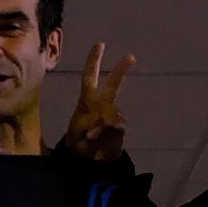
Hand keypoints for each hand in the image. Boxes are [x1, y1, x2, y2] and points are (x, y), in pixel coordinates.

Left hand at [57, 42, 135, 161]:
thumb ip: (92, 126)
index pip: (90, 78)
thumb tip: (110, 123)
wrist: (86, 162)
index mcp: (86, 102)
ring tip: (90, 139)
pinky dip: (107, 133)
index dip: (94, 62)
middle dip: (121, 71)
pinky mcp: (119, 129)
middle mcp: (101, 106)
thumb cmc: (77, 144)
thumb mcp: (76, 136)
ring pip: (112, 114)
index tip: (100, 45)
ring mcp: (112, 116)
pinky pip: (117, 127)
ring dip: (100, 127)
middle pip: (112, 85)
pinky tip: (99, 140)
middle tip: (131, 57)